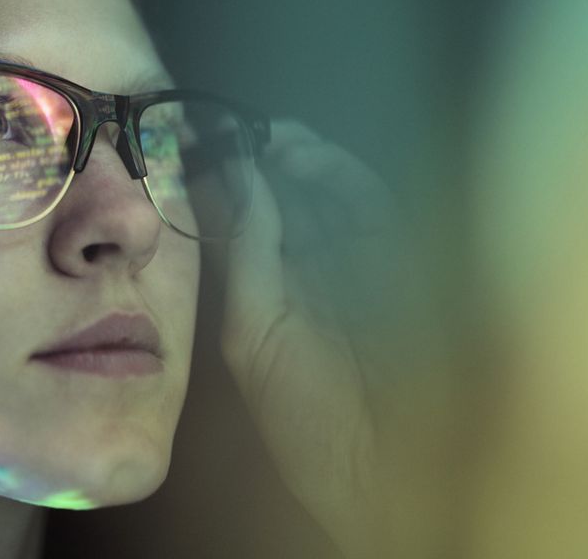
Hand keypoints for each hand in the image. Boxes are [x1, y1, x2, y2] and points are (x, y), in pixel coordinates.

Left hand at [207, 121, 437, 557]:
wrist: (373, 463)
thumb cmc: (303, 412)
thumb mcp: (255, 329)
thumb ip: (249, 253)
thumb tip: (237, 181)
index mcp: (268, 287)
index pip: (244, 217)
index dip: (222, 177)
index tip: (193, 138)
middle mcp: (308, 268)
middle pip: (285, 194)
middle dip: (258, 157)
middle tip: (230, 125)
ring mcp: (352, 262)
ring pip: (325, 192)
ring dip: (297, 156)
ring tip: (266, 134)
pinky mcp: (394, 262)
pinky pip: (369, 206)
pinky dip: (341, 175)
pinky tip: (307, 154)